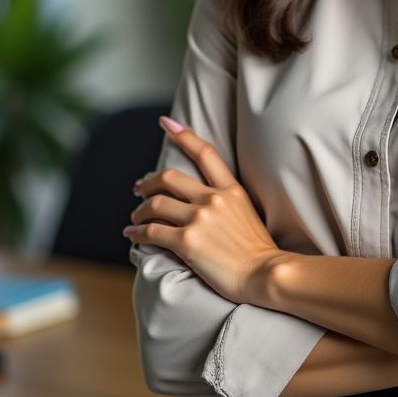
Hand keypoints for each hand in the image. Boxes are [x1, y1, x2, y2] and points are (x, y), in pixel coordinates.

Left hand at [124, 116, 284, 304]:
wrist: (265, 273)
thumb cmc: (258, 250)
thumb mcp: (247, 212)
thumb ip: (226, 200)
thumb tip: (203, 200)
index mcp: (231, 189)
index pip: (204, 152)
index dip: (182, 134)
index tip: (165, 123)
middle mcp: (213, 198)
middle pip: (169, 178)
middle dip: (149, 182)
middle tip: (139, 188)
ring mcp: (199, 219)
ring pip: (156, 204)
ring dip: (140, 209)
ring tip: (135, 217)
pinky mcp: (187, 241)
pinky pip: (152, 231)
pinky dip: (137, 232)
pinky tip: (132, 234)